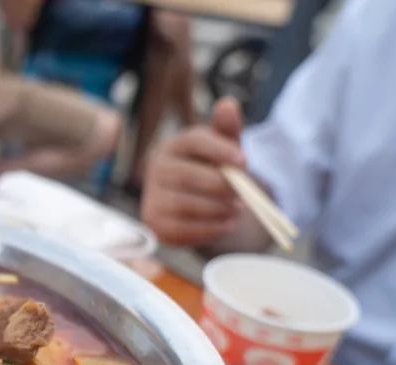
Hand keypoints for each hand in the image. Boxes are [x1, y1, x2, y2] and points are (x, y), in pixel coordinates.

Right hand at [140, 97, 246, 245]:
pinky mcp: (153, 223)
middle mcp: (155, 168)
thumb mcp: (225, 149)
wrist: (197, 207)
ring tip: (235, 210)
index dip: (220, 150)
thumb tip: (228, 103)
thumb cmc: (213, 172)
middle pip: (190, 176)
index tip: (244, 162)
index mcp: (173, 145)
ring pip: (187, 204)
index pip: (194, 141)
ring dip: (219, 210)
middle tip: (243, 195)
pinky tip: (225, 224)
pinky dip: (210, 229)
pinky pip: (183, 229)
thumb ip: (227, 129)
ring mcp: (151, 197)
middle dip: (222, 187)